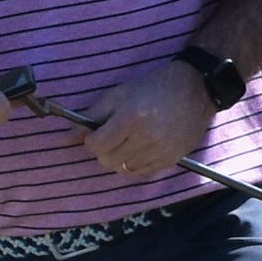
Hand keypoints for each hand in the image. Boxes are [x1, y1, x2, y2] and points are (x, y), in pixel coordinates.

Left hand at [78, 59, 219, 176]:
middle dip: (104, 151)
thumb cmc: (153, 88)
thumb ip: (91, 116)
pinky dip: (135, 164)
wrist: (195, 89)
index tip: (97, 133)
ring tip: (128, 142)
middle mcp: (146, 137)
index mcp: (130, 118)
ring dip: (120, 158)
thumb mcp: (118, 95)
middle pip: (108, 160)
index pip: (96, 146)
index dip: (91, 141)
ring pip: (124, 169)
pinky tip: (141, 149)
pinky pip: (142, 172)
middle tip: (113, 137)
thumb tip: (65, 138)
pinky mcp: (172, 159)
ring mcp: (161, 151)